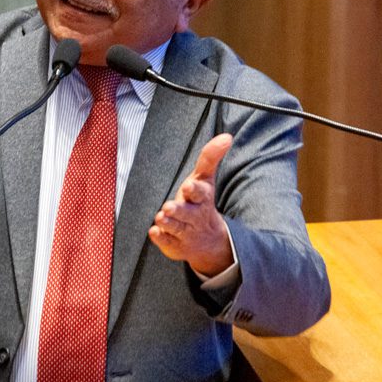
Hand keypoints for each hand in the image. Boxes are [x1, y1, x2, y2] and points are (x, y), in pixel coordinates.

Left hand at [149, 133, 233, 275]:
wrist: (207, 239)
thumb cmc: (199, 201)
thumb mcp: (205, 178)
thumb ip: (210, 157)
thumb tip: (227, 136)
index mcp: (201, 199)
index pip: (199, 193)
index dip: (194, 190)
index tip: (189, 186)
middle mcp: (194, 216)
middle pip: (186, 214)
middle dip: (178, 210)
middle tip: (168, 207)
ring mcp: (185, 232)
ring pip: (176, 228)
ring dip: (168, 223)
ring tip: (161, 216)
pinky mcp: (175, 245)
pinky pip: (167, 243)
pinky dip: (161, 238)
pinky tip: (154, 232)